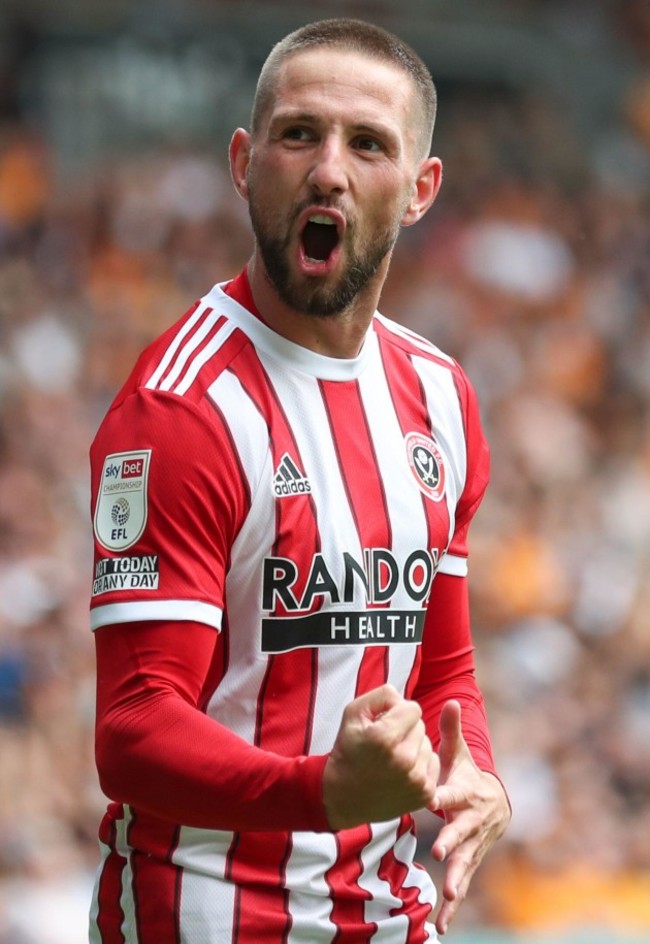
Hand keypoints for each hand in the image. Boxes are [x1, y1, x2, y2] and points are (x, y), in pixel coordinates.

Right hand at [323, 684, 439, 829]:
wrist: (344, 798)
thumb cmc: (347, 753)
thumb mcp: (353, 714)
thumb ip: (381, 696)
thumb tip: (402, 698)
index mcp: (384, 737)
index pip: (413, 708)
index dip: (398, 712)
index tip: (384, 724)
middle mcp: (403, 759)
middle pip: (421, 726)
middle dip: (405, 730)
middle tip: (386, 744)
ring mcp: (416, 779)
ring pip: (428, 745)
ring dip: (413, 748)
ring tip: (393, 759)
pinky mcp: (424, 794)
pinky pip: (434, 763)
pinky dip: (421, 765)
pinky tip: (402, 772)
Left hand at [429, 700, 510, 935]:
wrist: (494, 804)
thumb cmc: (468, 777)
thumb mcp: (461, 755)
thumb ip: (451, 731)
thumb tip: (451, 700)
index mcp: (466, 794)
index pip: (454, 793)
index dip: (443, 795)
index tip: (432, 799)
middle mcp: (472, 823)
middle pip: (462, 833)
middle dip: (452, 843)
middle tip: (439, 852)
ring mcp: (472, 846)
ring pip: (465, 865)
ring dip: (456, 880)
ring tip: (447, 895)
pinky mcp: (468, 863)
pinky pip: (461, 885)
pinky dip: (452, 906)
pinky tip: (441, 925)